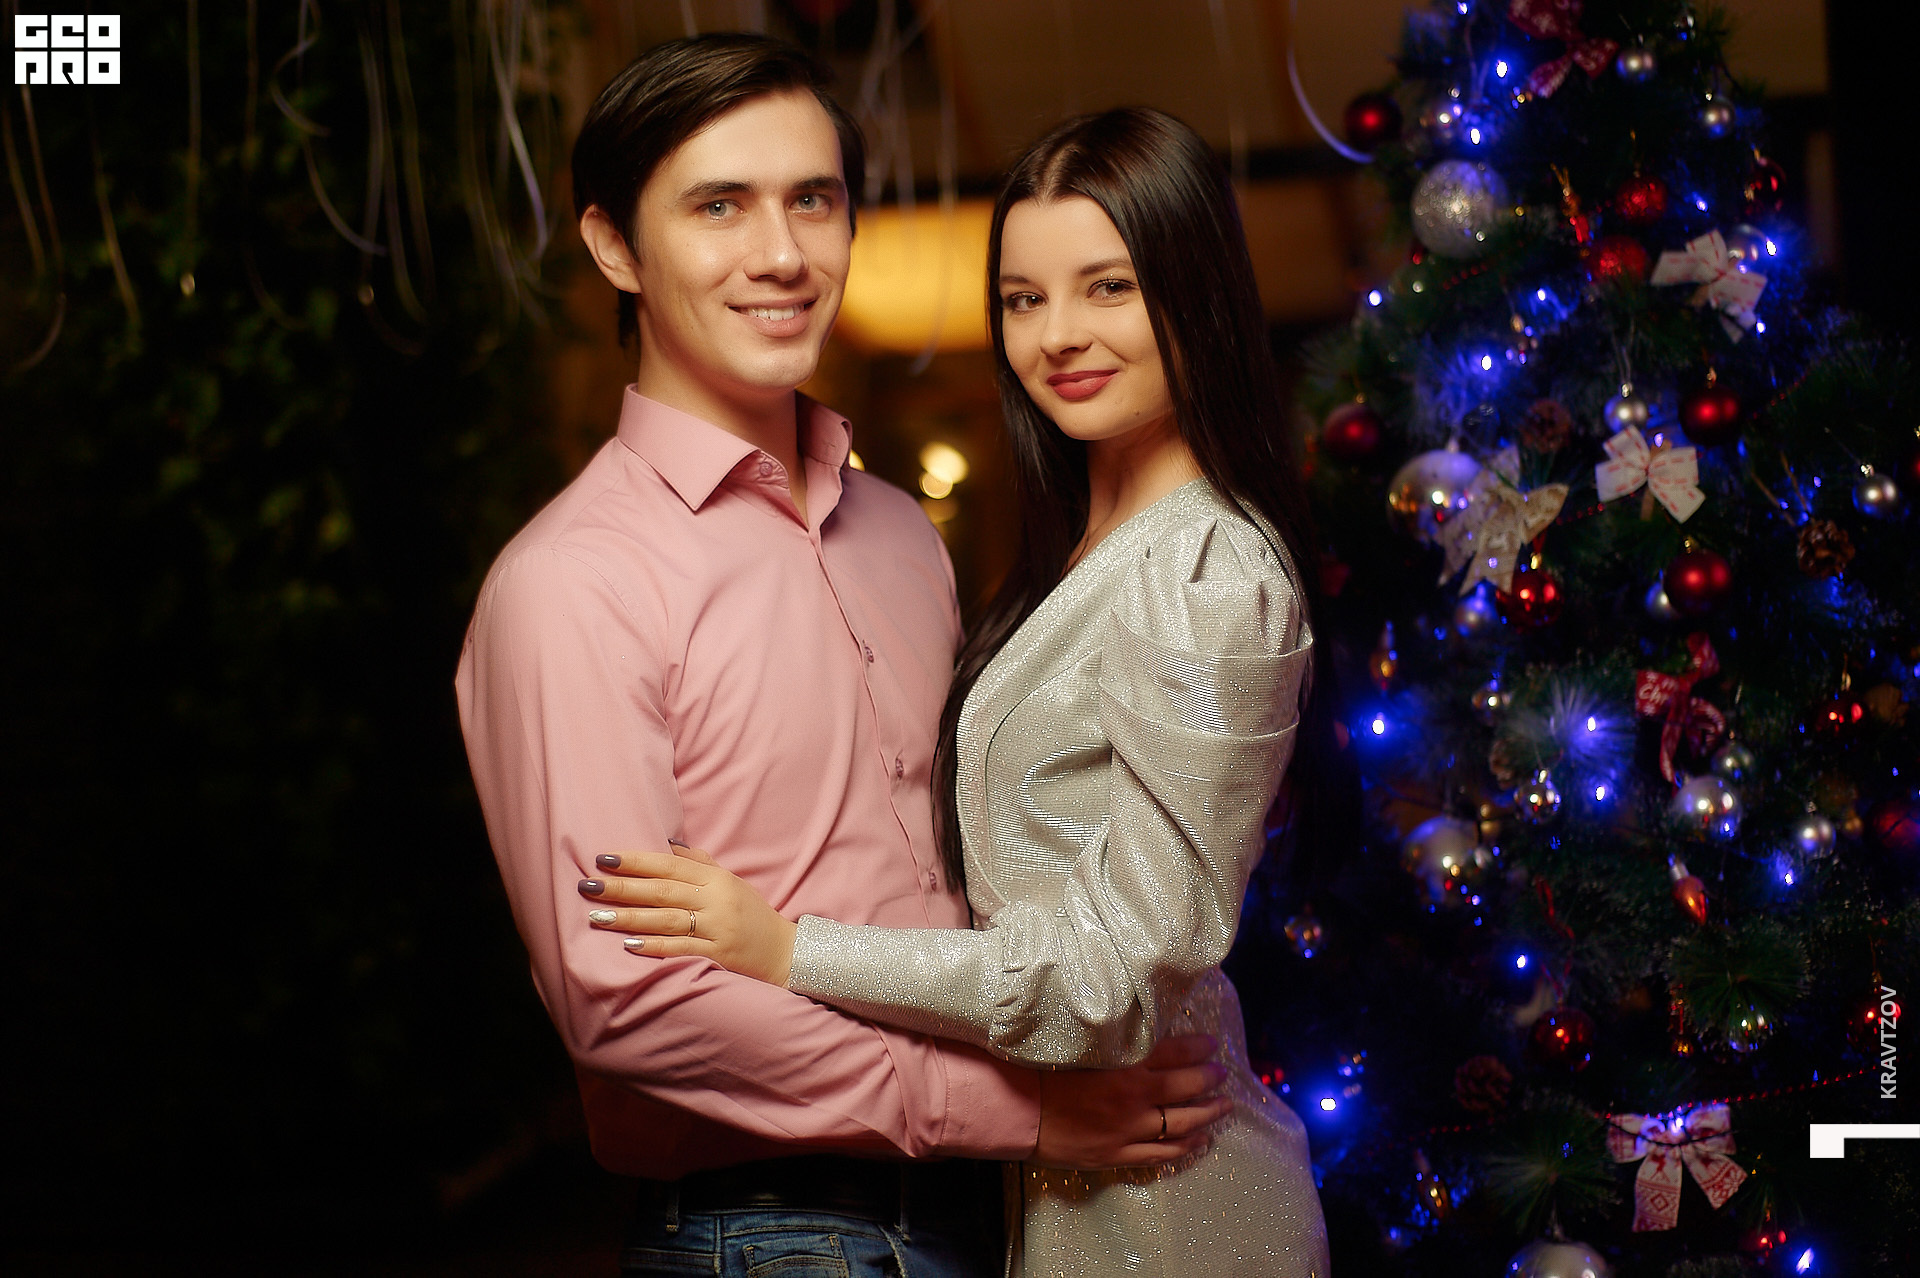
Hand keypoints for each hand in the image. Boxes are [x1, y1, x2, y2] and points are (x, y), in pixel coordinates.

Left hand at [579, 845, 797, 985]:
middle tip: (588, 885)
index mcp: (716, 880)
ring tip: (597, 917)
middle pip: (662, 891)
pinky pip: (682, 949)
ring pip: (666, 920)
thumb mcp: (730, 882)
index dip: (636, 861)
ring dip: (629, 918)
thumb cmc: (752, 913)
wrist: (783, 950)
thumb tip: (667, 844)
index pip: (670, 866)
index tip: (604, 858)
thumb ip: (699, 863)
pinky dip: (655, 946)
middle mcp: (715, 901)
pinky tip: (629, 945)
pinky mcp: (718, 955)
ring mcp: (716, 929)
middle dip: (623, 888)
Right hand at [1031, 1034, 1230, 1168]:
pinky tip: (1201, 1140)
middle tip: (1222, 1072)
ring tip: (1224, 1106)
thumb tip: (1134, 1026)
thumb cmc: (1037, 1067)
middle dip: (1209, 1078)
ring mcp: (1128, 1128)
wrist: (1013, 1109)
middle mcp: (1133, 1095)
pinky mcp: (1118, 1154)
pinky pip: (1162, 1153)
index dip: (1197, 1047)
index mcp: (1123, 1063)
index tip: (1210, 1043)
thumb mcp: (1077, 1042)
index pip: (1174, 1051)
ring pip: (1182, 1123)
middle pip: (1184, 1086)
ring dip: (1208, 1113)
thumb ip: (1111, 1038)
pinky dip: (1186, 1147)